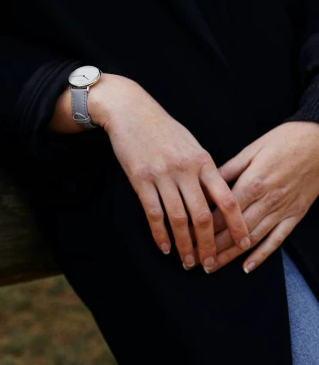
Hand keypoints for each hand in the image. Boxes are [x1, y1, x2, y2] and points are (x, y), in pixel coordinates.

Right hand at [82, 74, 250, 270]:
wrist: (130, 111)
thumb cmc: (161, 127)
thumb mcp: (190, 143)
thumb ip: (203, 168)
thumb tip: (215, 195)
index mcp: (203, 161)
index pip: (227, 198)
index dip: (237, 224)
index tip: (243, 242)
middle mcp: (185, 170)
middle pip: (203, 215)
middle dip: (209, 244)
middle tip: (210, 264)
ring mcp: (162, 175)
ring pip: (179, 218)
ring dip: (185, 244)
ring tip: (188, 261)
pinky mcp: (140, 179)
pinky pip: (153, 212)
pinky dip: (160, 233)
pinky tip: (165, 247)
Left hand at [208, 122, 318, 272]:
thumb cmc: (284, 141)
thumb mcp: (251, 150)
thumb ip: (227, 170)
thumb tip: (204, 183)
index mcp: (252, 183)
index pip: (222, 213)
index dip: (201, 228)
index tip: (186, 238)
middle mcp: (267, 200)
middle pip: (234, 231)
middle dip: (211, 248)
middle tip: (193, 260)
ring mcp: (282, 210)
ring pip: (252, 239)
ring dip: (231, 256)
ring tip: (212, 267)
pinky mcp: (295, 215)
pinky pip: (278, 239)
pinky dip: (263, 255)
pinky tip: (248, 266)